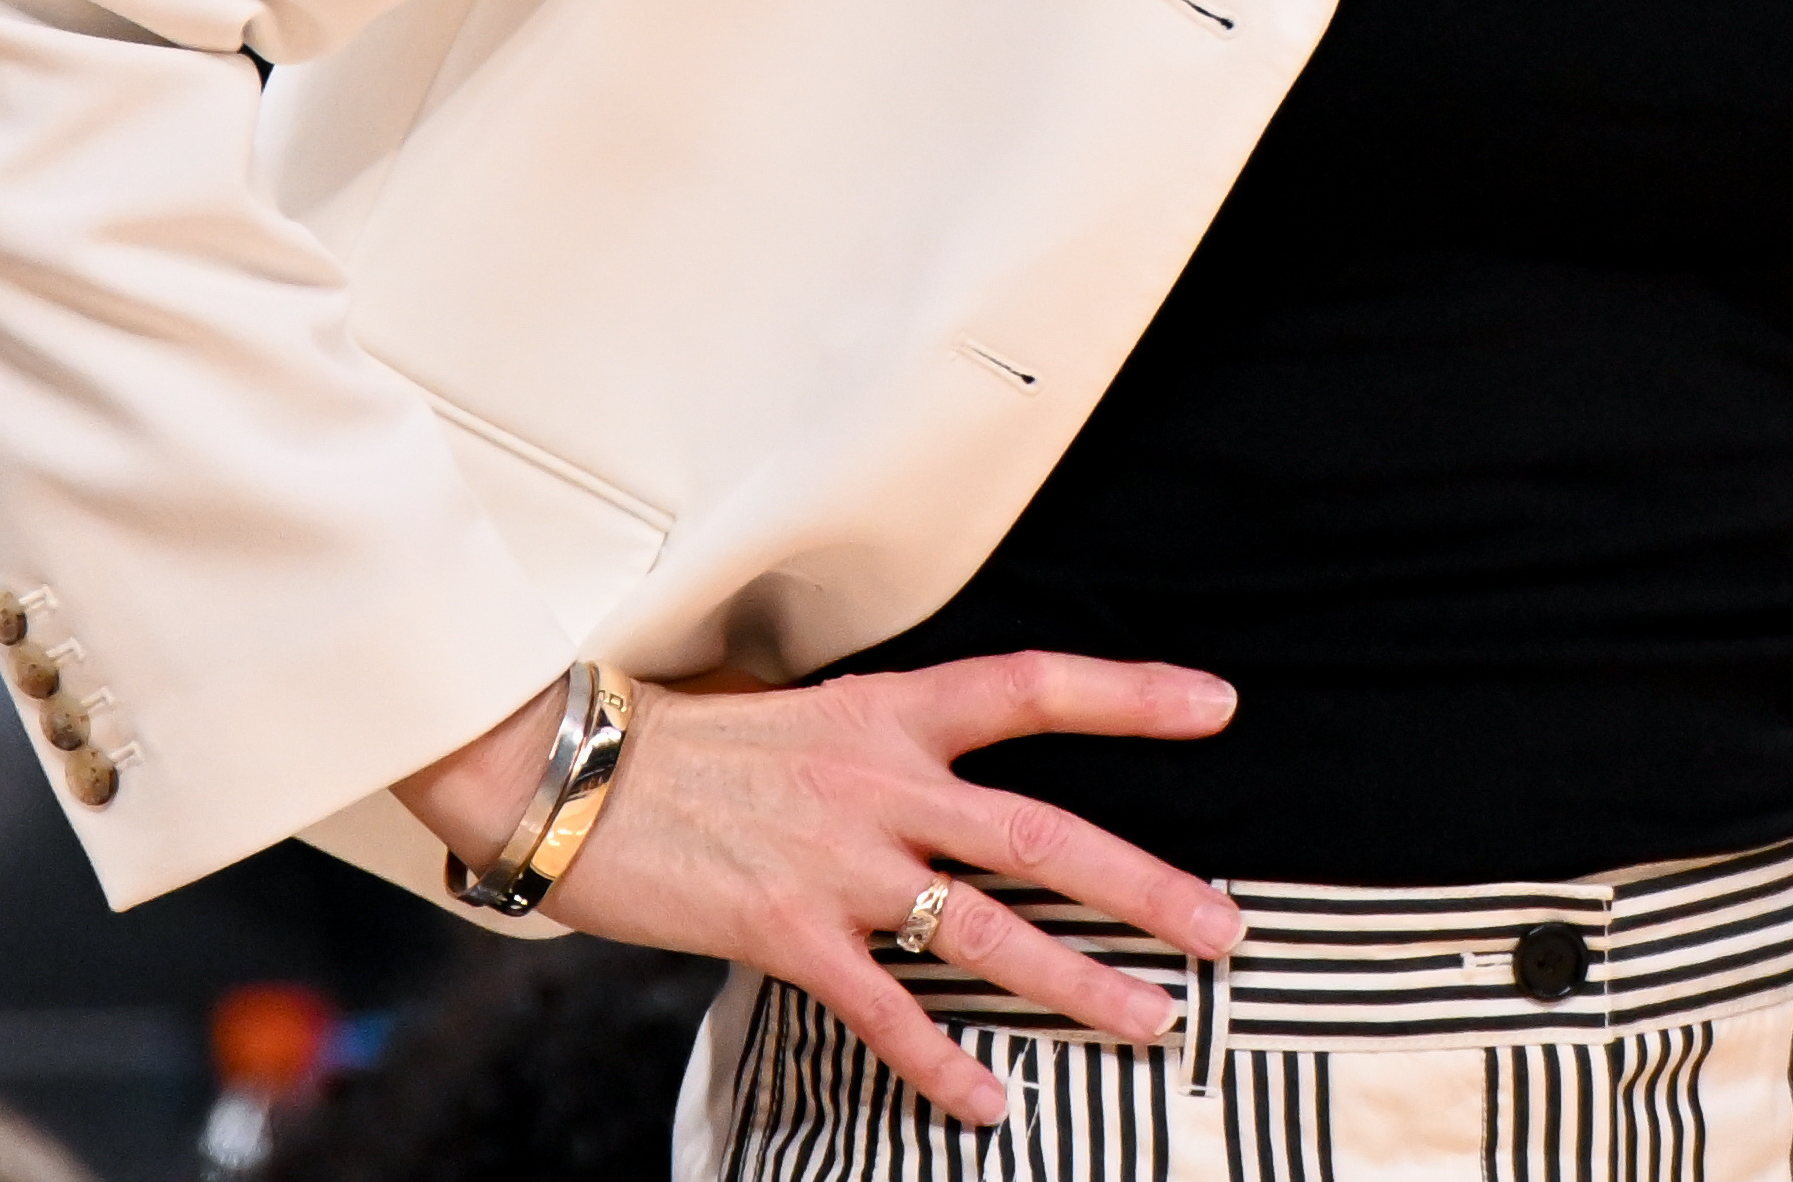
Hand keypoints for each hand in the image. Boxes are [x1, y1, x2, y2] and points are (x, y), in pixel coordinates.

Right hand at [399, 656, 1244, 1125]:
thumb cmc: (678, 745)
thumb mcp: (797, 713)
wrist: (567, 774)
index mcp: (887, 712)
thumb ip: (878, 743)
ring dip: (1078, 984)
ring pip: (988, 930)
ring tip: (1151, 1024)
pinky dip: (943, 1063)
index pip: (1032, 686)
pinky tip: (992, 1106)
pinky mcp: (787, 933)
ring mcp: (838, 862)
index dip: (1130, 693)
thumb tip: (939, 764)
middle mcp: (880, 783)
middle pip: (1044, 835)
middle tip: (1225, 930)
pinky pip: (887, 1011)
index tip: (1217, 705)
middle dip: (1145, 888)